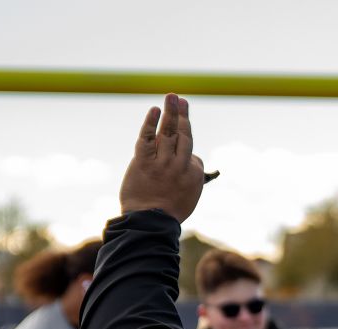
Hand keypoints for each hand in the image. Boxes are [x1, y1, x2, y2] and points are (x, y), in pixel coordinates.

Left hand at [119, 93, 206, 221]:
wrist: (148, 223)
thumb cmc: (168, 213)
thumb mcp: (189, 197)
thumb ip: (190, 178)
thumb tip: (192, 160)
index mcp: (194, 175)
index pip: (192, 154)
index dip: (185, 150)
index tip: (180, 147)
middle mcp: (180, 165)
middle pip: (183, 135)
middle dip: (183, 116)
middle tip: (182, 101)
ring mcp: (162, 162)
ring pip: (168, 132)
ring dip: (171, 112)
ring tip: (172, 97)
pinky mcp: (143, 161)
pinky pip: (147, 138)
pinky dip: (150, 123)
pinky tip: (154, 111)